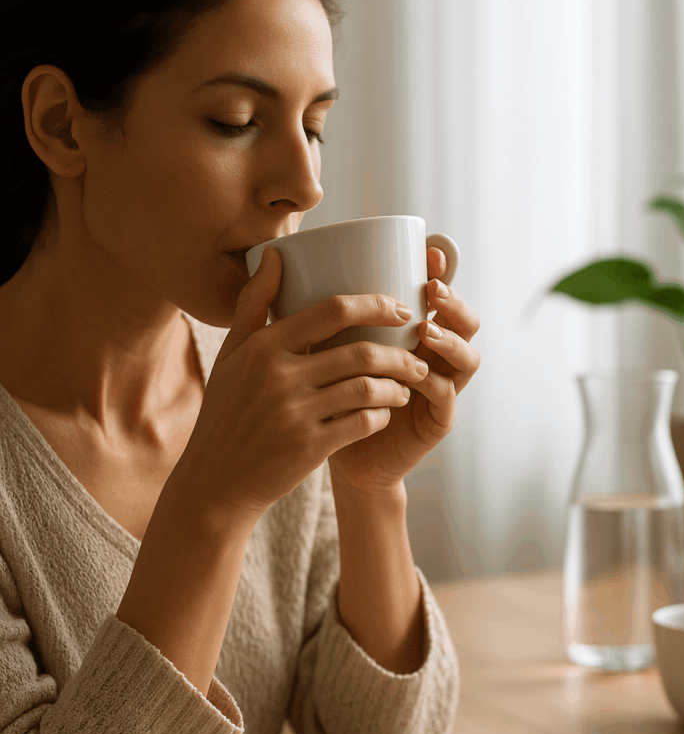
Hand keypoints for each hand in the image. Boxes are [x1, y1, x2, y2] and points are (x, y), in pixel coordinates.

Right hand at [171, 247, 425, 528]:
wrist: (215, 479)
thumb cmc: (227, 411)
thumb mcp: (232, 354)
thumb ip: (253, 303)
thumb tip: (274, 253)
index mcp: (263, 346)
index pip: (332, 310)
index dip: (376, 305)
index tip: (401, 309)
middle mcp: (278, 376)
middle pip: (360, 352)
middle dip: (400, 354)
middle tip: (417, 357)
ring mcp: (294, 413)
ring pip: (368, 389)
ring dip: (396, 387)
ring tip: (406, 387)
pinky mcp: (309, 447)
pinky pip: (362, 423)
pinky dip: (381, 416)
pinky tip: (384, 414)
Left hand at [328, 247, 480, 495]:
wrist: (325, 451)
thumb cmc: (321, 394)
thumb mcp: (315, 344)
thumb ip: (307, 306)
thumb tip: (273, 255)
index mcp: (411, 332)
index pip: (438, 295)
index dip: (443, 271)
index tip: (429, 253)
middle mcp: (432, 355)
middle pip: (464, 321)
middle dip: (455, 302)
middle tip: (432, 290)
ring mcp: (439, 386)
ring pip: (468, 357)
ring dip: (451, 341)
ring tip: (426, 331)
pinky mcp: (436, 420)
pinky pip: (446, 396)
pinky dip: (433, 383)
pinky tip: (415, 376)